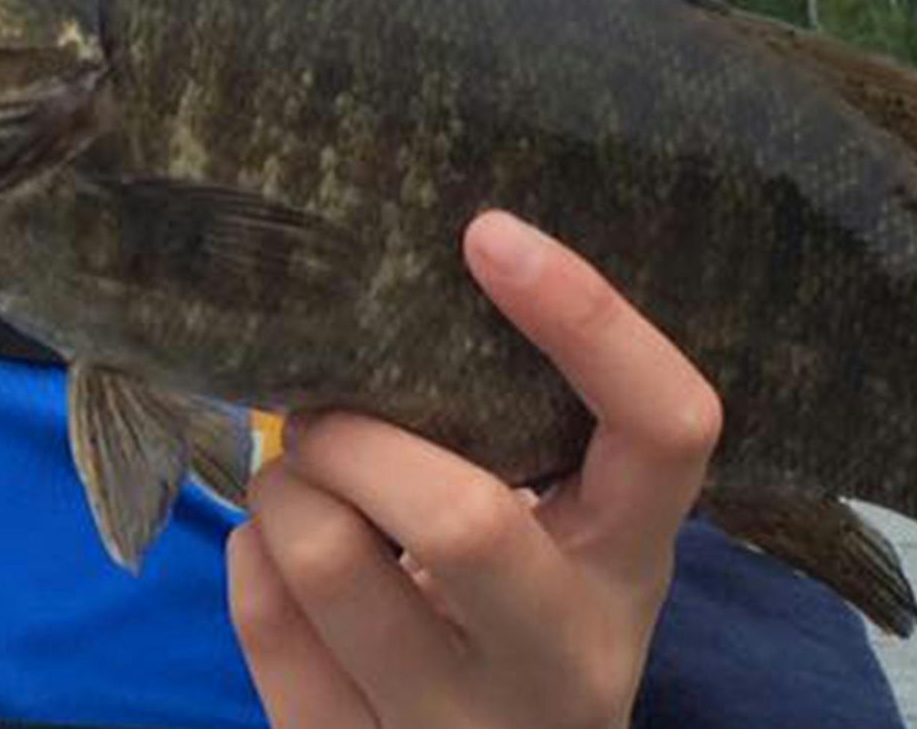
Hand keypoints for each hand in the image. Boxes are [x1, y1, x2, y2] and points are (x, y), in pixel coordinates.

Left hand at [226, 210, 719, 728]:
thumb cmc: (518, 612)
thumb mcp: (564, 532)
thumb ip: (517, 430)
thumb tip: (399, 266)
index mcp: (632, 566)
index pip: (665, 429)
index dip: (591, 319)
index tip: (490, 236)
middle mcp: (566, 656)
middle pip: (462, 519)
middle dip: (356, 435)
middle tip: (325, 411)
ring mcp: (460, 727)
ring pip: (329, 564)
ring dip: (285, 486)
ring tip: (299, 474)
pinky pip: (266, 622)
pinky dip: (251, 553)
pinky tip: (280, 548)